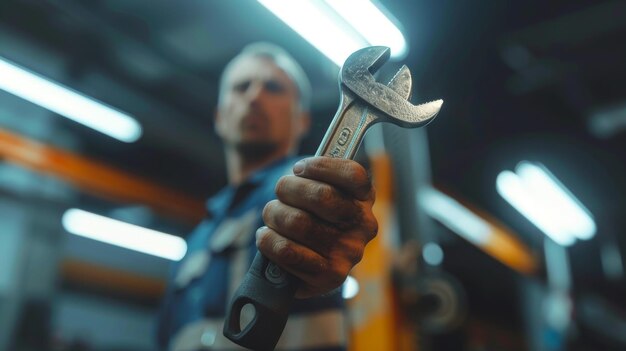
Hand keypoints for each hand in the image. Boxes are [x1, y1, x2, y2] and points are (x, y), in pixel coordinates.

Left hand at [256, 156, 377, 297]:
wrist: (305, 265)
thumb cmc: (308, 217)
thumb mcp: (317, 190)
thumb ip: (313, 174)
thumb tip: (300, 170)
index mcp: (363, 198)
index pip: (353, 174)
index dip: (320, 167)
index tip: (299, 169)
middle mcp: (363, 225)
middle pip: (321, 196)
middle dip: (288, 188)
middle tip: (280, 191)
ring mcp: (349, 252)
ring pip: (298, 222)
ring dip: (274, 214)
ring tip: (272, 215)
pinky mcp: (331, 276)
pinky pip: (287, 251)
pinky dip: (268, 240)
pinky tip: (266, 236)